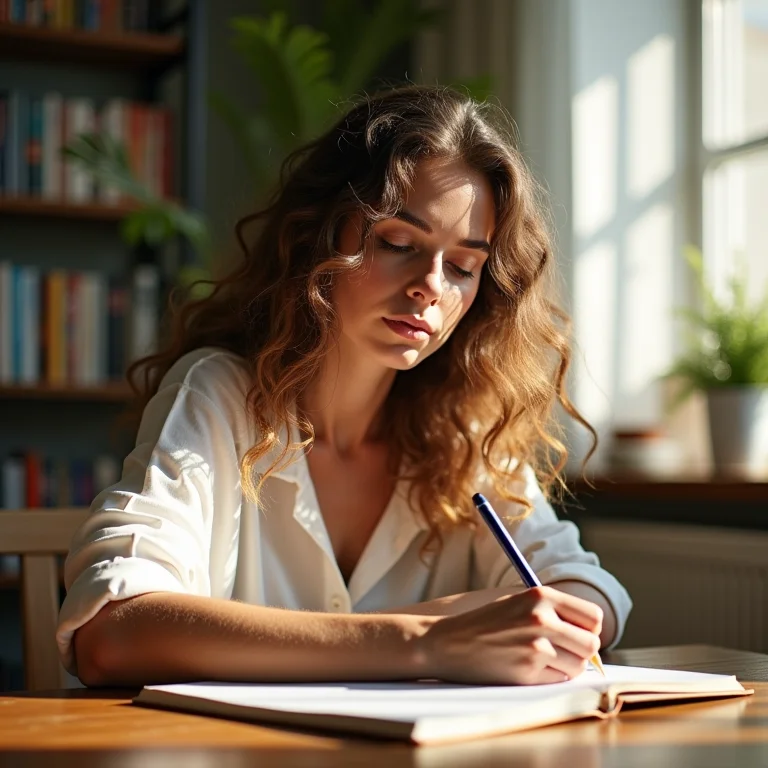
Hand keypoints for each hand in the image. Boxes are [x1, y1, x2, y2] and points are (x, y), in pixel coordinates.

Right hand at [418, 586, 602, 684]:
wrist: (448, 642)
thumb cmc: (485, 621)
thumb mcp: (518, 601)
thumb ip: (554, 610)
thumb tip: (592, 631)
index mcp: (540, 595)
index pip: (594, 616)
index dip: (588, 627)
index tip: (577, 632)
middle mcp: (541, 619)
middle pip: (592, 644)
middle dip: (581, 650)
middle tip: (562, 649)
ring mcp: (534, 647)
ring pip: (578, 666)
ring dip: (566, 666)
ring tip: (540, 657)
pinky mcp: (527, 672)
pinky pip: (559, 680)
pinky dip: (549, 677)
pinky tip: (527, 666)